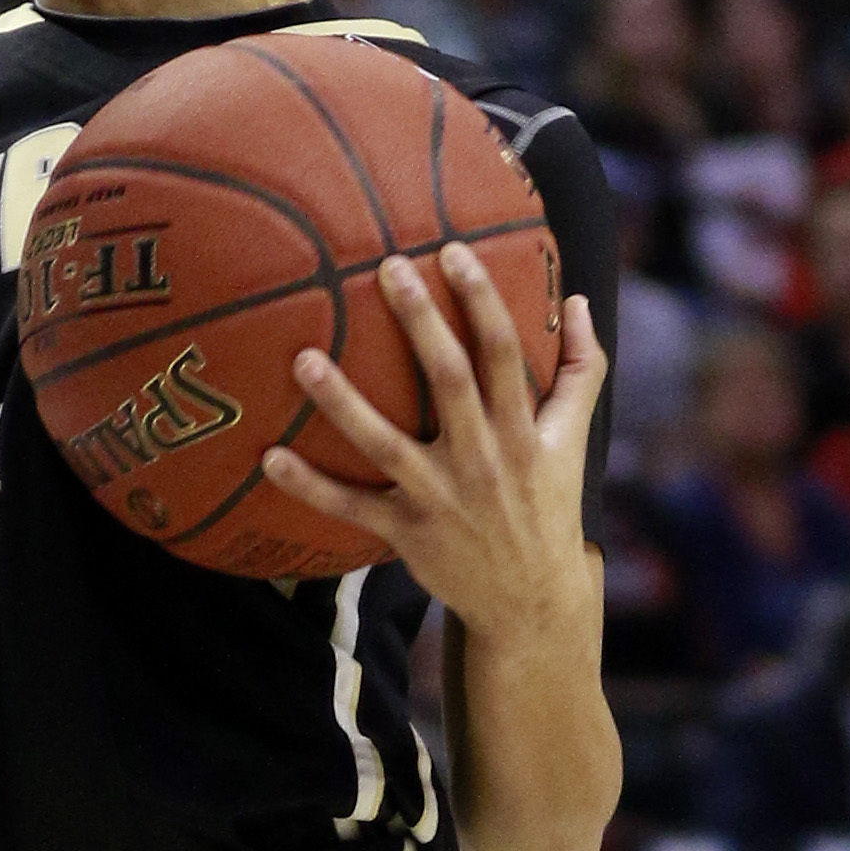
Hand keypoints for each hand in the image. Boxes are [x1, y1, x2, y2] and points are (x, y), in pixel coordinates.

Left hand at [262, 245, 605, 636]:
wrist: (530, 598)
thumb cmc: (548, 504)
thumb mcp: (572, 439)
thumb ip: (580, 369)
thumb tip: (575, 300)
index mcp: (521, 429)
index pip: (502, 352)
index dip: (480, 299)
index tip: (452, 252)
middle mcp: (481, 458)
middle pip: (446, 380)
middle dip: (419, 322)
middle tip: (385, 268)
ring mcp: (439, 497)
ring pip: (385, 443)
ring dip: (342, 402)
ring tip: (303, 359)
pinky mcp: (406, 532)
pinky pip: (350, 507)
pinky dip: (309, 486)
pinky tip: (269, 458)